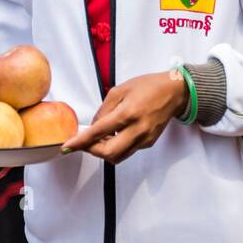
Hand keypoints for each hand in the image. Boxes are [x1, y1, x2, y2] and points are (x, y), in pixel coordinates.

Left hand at [59, 71, 189, 163]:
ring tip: (101, 137)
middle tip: (84, 142)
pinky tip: (115, 135)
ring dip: (104, 151)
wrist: (174, 92)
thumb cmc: (148, 86)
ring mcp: (144, 138)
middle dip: (92, 151)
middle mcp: (137, 129)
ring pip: (118, 156)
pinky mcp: (148, 143)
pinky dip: (116, 147)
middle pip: (108, 153)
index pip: (99, 132)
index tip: (67, 146)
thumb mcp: (120, 90)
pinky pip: (127, 151)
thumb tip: (93, 127)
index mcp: (128, 113)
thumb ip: (104, 110)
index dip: (81, 141)